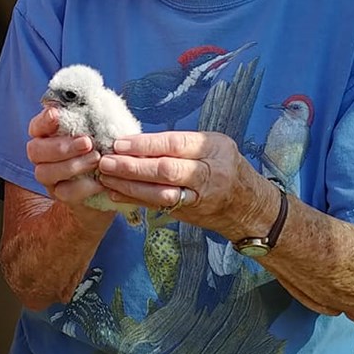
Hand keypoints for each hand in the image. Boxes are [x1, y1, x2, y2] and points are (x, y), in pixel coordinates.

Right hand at [25, 107, 113, 228]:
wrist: (112, 182)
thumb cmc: (104, 147)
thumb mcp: (102, 129)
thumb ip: (94, 117)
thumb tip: (95, 101)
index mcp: (48, 134)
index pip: (37, 125)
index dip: (44, 120)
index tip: (56, 115)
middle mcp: (42, 155)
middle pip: (35, 150)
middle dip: (60, 146)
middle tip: (87, 142)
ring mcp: (48, 177)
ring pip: (45, 172)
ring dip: (71, 166)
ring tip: (96, 159)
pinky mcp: (59, 195)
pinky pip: (64, 193)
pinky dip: (83, 187)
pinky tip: (100, 181)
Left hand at [96, 128, 272, 238]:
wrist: (247, 205)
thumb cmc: (224, 165)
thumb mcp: (213, 145)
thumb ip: (181, 143)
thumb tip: (139, 140)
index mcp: (214, 149)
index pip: (175, 144)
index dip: (146, 144)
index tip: (120, 143)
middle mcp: (209, 174)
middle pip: (167, 170)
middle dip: (133, 166)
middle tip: (106, 161)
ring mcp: (199, 197)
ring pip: (161, 193)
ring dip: (129, 186)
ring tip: (106, 177)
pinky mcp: (189, 213)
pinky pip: (159, 206)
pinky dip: (135, 200)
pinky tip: (115, 193)